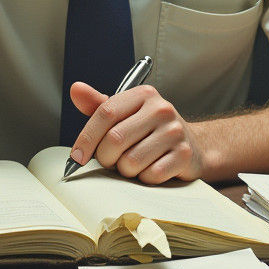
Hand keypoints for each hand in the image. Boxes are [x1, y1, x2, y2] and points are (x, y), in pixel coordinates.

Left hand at [68, 82, 204, 184]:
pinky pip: (150, 175)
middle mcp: (161, 109)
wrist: (192, 145)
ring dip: (125, 170)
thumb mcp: (125, 114)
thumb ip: (99, 106)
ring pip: (131, 161)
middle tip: (110, 161)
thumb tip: (76, 90)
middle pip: (115, 139)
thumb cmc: (149, 131)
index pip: (106, 113)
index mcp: (143, 94)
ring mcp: (174, 131)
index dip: (87, 137)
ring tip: (133, 164)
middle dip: (105, 158)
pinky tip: (150, 170)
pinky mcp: (184, 154)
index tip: (77, 156)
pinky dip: (144, 179)